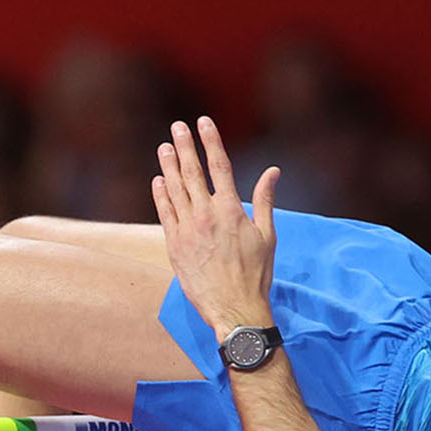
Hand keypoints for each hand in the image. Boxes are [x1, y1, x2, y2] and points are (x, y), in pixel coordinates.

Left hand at [152, 116, 280, 337]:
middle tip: (177, 127)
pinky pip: (164, 213)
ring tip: (164, 147)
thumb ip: (265, 200)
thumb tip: (273, 171)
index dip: (210, 141)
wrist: (234, 309)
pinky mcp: (174, 245)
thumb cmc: (256, 274)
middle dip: (184, 146)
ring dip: (168, 165)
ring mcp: (187, 230)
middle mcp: (206, 215)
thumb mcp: (267, 235)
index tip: (203, 122)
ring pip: (174, 189)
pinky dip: (160, 195)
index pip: (219, 166)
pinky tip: (158, 180)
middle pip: (192, 172)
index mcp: (230, 209)